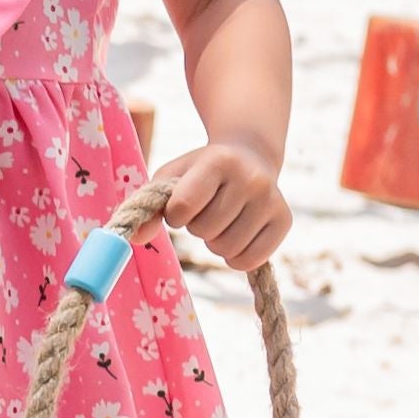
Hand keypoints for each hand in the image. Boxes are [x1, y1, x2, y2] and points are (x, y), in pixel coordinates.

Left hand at [153, 141, 289, 274]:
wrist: (249, 156)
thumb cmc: (198, 174)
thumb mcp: (169, 180)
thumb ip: (148, 208)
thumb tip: (133, 239)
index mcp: (218, 162)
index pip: (183, 208)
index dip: (175, 215)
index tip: (181, 206)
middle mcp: (251, 179)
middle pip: (205, 231)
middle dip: (197, 226)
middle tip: (207, 210)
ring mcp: (272, 199)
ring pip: (226, 248)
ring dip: (215, 242)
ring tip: (222, 219)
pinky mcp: (285, 221)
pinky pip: (249, 261)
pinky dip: (235, 257)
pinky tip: (237, 234)